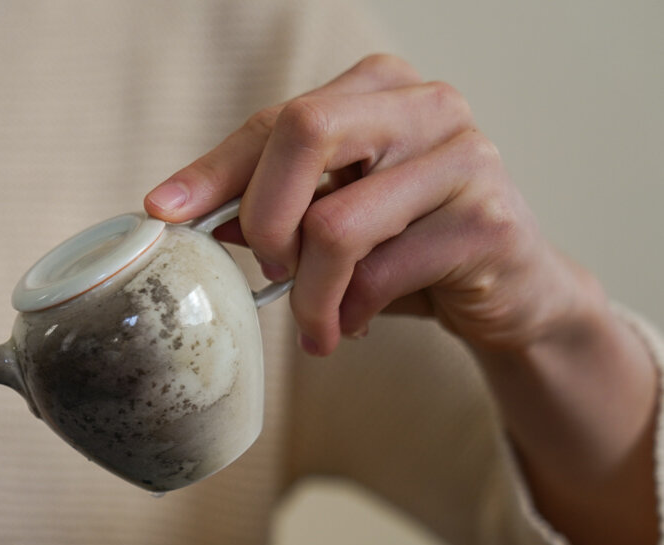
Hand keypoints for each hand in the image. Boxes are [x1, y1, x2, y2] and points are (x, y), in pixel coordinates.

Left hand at [144, 54, 658, 544]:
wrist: (512, 291)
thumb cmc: (409, 246)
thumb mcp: (332, 218)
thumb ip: (271, 205)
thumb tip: (188, 217)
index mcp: (377, 89)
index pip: (276, 120)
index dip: (213, 170)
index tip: (163, 212)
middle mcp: (425, 104)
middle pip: (305, 132)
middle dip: (264, 218)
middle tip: (269, 273)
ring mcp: (464, 155)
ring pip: (336, 223)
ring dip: (309, 293)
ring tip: (317, 323)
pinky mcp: (486, 220)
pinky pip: (380, 274)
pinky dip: (351, 313)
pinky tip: (354, 325)